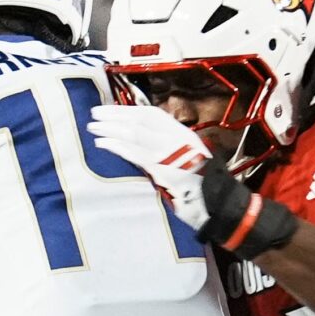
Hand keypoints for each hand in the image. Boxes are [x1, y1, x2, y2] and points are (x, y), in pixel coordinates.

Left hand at [87, 102, 297, 255]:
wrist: (221, 205)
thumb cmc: (204, 188)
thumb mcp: (187, 161)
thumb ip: (167, 151)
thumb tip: (141, 145)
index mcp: (183, 134)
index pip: (152, 114)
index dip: (129, 110)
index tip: (110, 110)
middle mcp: (178, 138)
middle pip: (140, 121)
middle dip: (115, 116)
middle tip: (94, 115)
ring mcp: (171, 153)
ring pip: (136, 134)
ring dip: (111, 130)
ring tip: (93, 129)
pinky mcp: (164, 169)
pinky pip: (136, 154)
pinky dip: (117, 147)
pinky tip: (103, 144)